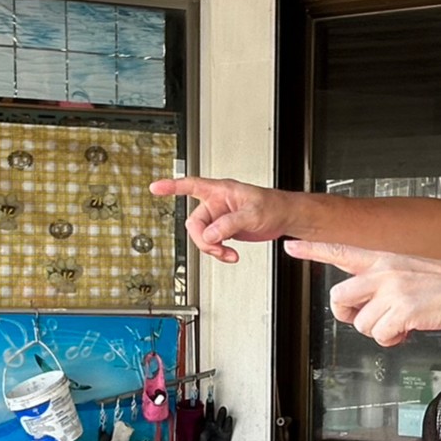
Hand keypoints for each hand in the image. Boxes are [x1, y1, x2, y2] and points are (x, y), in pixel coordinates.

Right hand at [149, 175, 285, 263]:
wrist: (284, 217)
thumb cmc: (273, 206)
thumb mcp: (252, 214)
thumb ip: (229, 224)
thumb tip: (210, 234)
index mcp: (220, 191)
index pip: (191, 186)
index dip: (172, 186)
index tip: (156, 188)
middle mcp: (216, 203)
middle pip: (194, 223)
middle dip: (204, 239)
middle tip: (218, 248)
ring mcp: (219, 218)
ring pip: (202, 236)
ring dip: (212, 248)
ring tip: (228, 254)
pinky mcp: (224, 230)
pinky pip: (211, 242)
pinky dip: (218, 251)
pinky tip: (230, 254)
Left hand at [286, 241, 440, 346]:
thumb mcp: (406, 270)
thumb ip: (380, 282)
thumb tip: (362, 307)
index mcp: (382, 259)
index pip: (340, 250)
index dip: (312, 250)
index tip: (290, 246)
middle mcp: (382, 272)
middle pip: (338, 298)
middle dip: (348, 315)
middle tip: (369, 318)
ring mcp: (391, 290)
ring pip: (360, 324)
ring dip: (379, 330)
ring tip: (400, 322)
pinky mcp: (402, 310)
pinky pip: (380, 335)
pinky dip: (393, 339)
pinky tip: (407, 329)